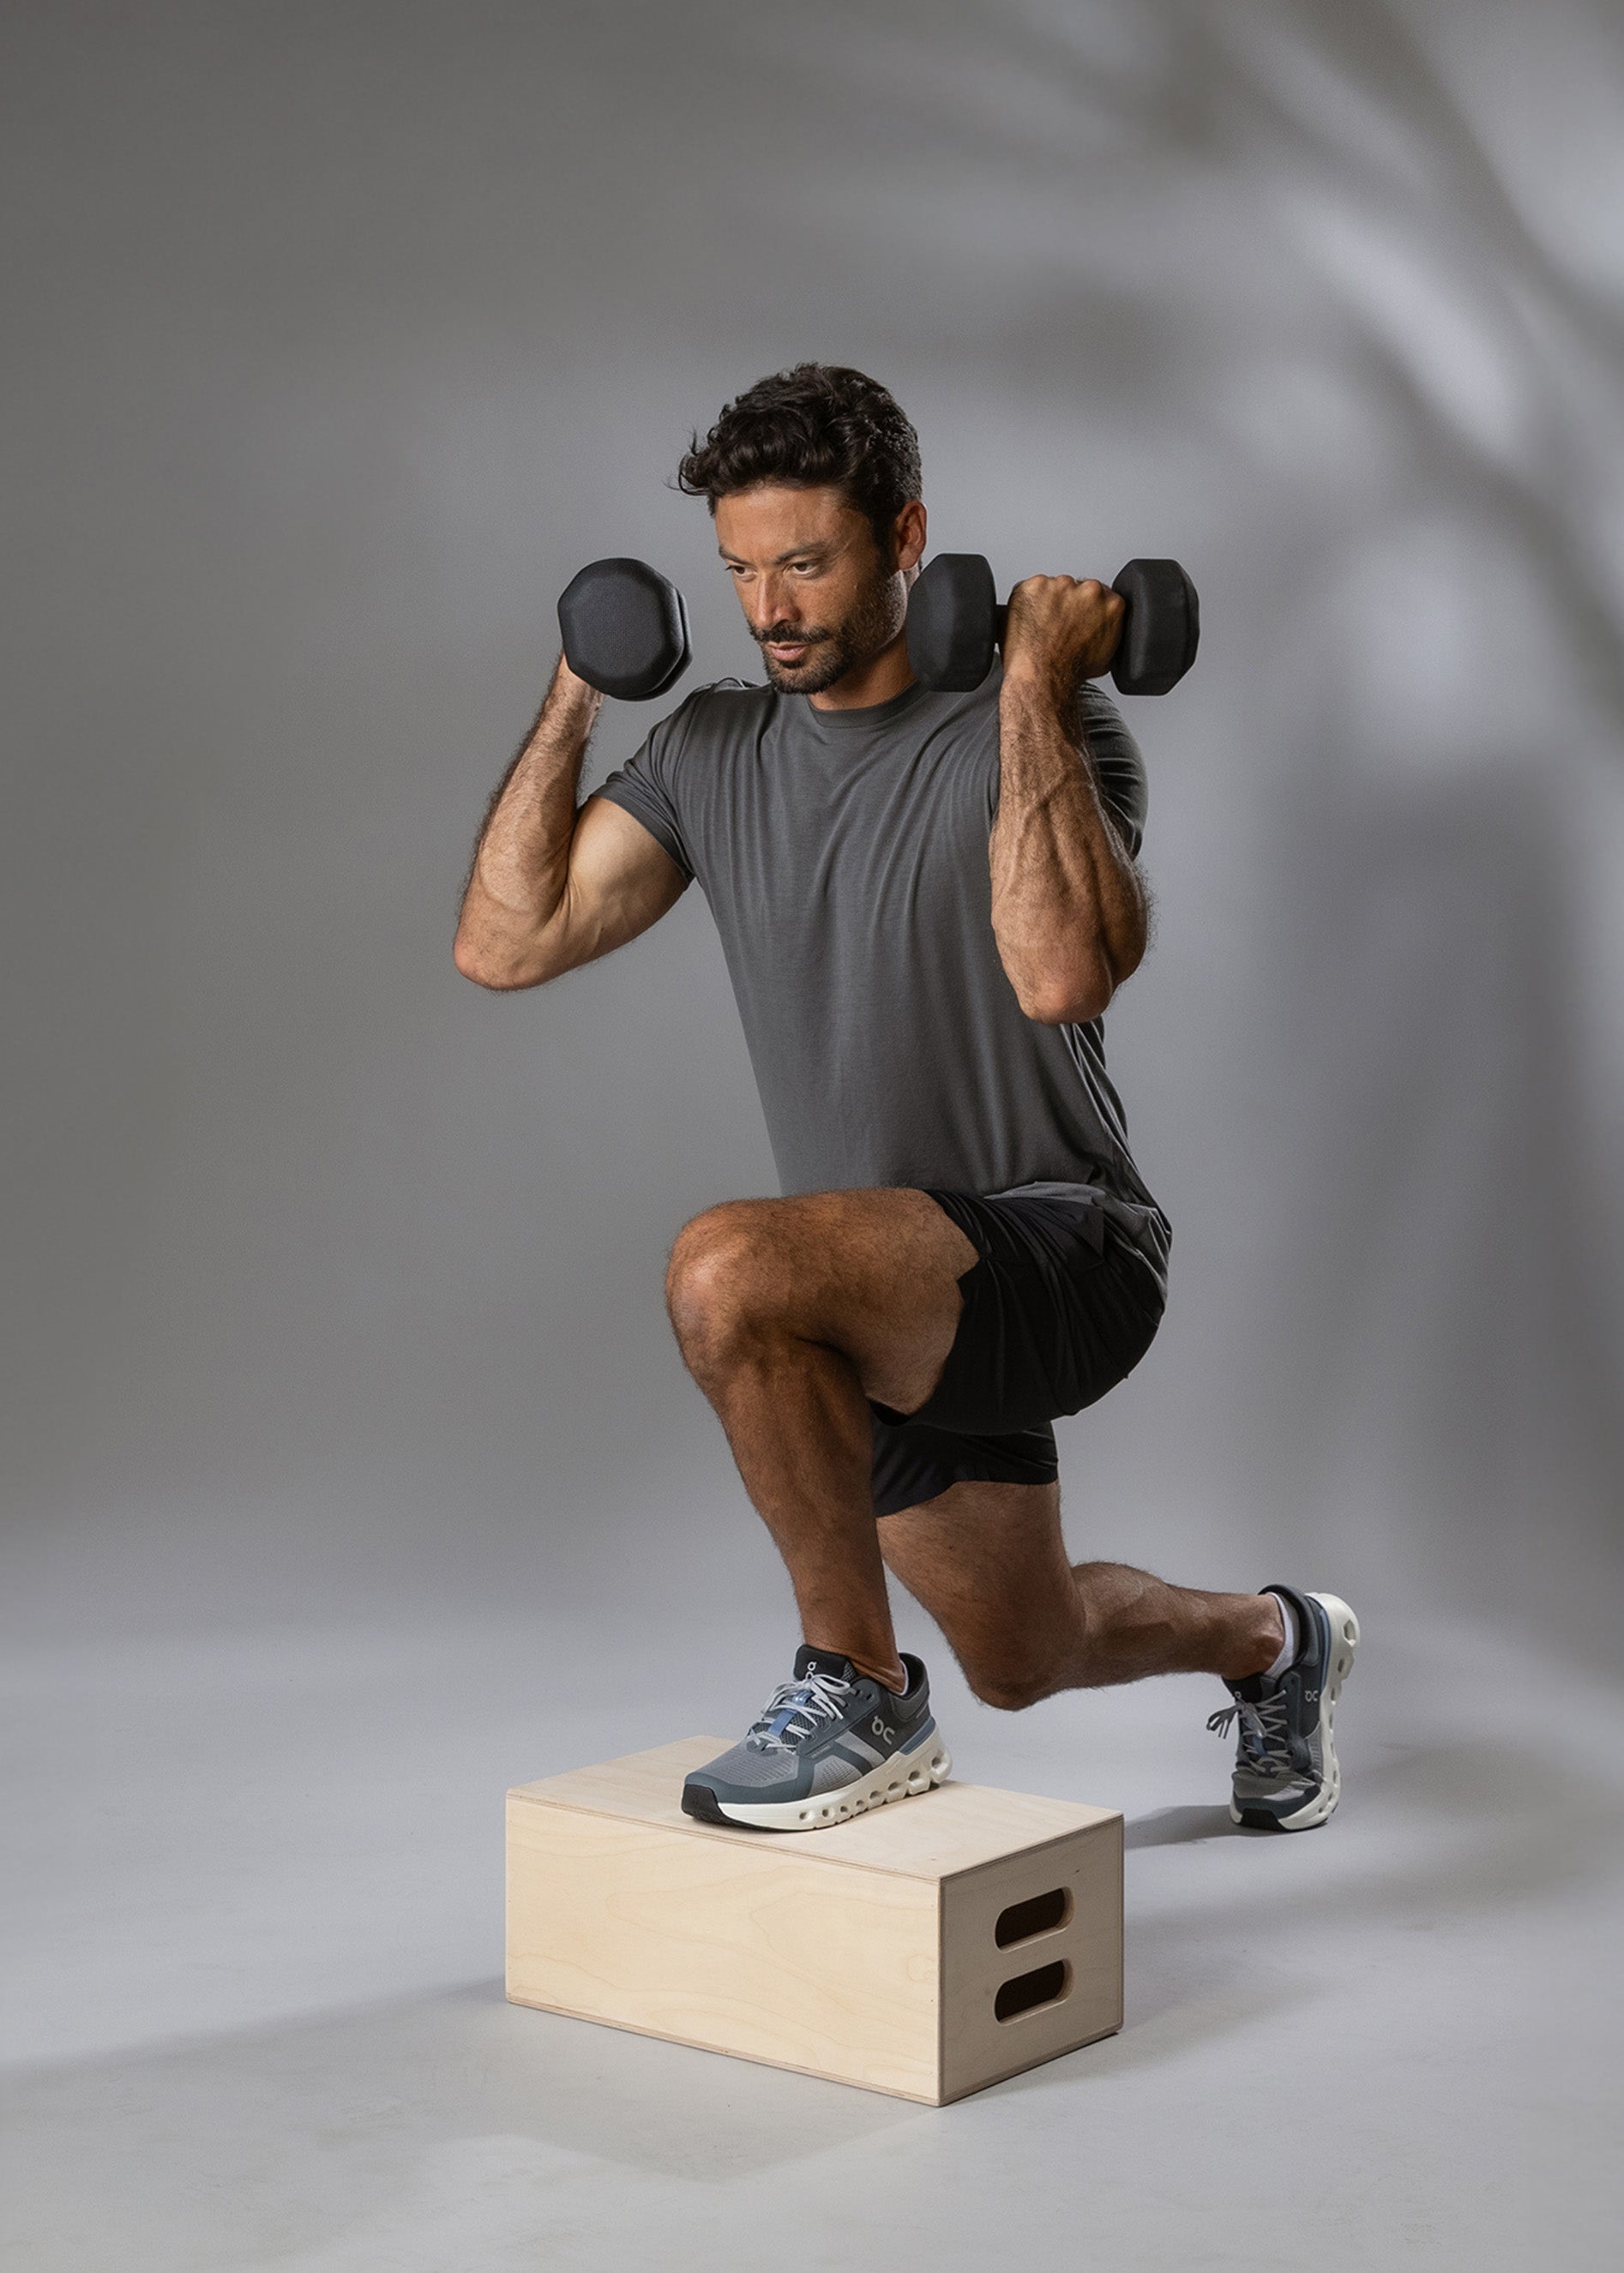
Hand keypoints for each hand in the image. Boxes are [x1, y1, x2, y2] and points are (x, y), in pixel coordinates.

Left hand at [999, 575, 1123, 694]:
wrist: (1044, 675)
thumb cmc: (1070, 670)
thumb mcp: (1106, 656)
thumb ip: (1107, 632)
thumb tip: (1101, 630)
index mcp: (1112, 604)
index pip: (1099, 596)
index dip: (1083, 608)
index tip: (1075, 618)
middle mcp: (1090, 590)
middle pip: (1076, 588)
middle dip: (1066, 603)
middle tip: (1055, 626)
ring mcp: (1062, 585)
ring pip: (1051, 588)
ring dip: (1045, 602)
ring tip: (1040, 628)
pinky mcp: (1036, 585)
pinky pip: (1028, 589)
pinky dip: (1025, 602)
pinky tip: (1027, 622)